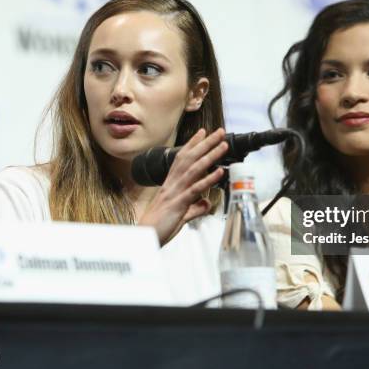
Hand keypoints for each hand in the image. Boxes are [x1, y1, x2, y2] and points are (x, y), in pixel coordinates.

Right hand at [139, 128, 227, 245]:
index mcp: (171, 184)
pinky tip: (219, 172)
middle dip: (206, 143)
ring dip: (210, 155)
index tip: (202, 132)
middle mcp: (173, 184)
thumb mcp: (180, 214)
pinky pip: (195, 189)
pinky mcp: (179, 203)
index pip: (183, 159)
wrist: (144, 237)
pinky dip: (208, 179)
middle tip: (219, 131)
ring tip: (223, 145)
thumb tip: (205, 203)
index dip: (193, 144)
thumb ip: (194, 207)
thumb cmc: (159, 226)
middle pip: (191, 158)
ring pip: (195, 169)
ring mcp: (176, 192)